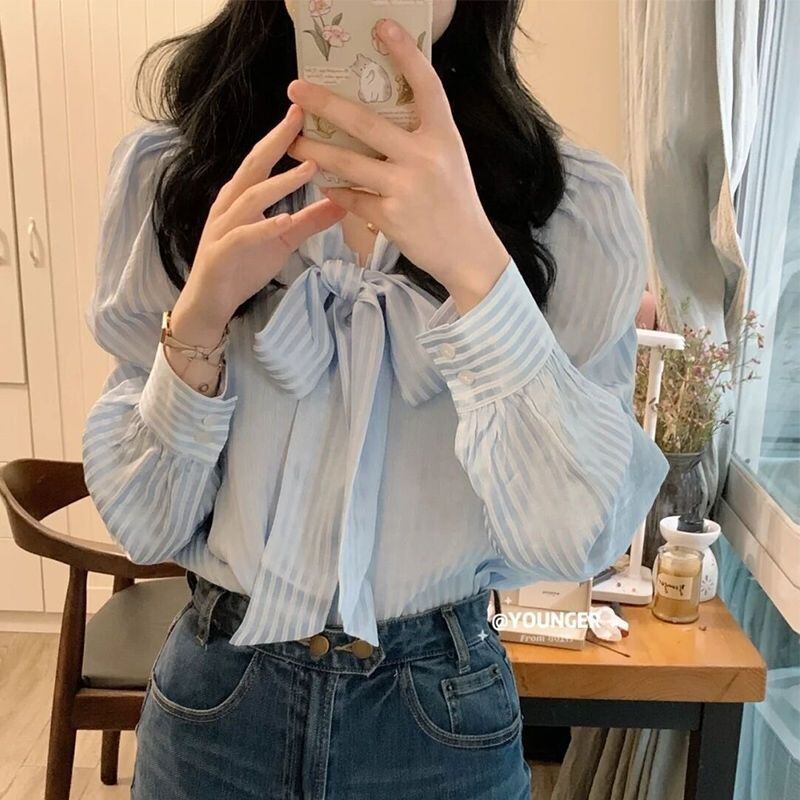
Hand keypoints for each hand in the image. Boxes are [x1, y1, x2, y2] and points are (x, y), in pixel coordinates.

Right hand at [176, 104, 345, 334]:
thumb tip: (343, 203)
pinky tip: (284, 219)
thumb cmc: (243, 265)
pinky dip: (264, 227)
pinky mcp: (222, 252)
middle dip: (276, 140)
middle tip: (300, 117)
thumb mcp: (283, 239)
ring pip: (251, 197)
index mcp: (243, 196)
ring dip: (280, 182)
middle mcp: (230, 204)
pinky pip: (244, 236)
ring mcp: (224, 227)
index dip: (281, 135)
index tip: (304, 111)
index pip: (263, 159)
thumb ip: (310, 221)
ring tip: (309, 168)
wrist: (211, 302)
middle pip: (253, 166)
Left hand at [285, 18, 509, 312]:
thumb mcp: (450, 160)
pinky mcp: (390, 218)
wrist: (469, 253)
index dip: (405, 53)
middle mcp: (425, 157)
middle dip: (325, 104)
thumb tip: (382, 115)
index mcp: (444, 137)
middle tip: (296, 90)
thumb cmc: (456, 202)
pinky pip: (352, 199)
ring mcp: (406, 188)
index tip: (382, 26)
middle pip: (366, 122)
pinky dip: (337, 192)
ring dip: (314, 151)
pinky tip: (323, 185)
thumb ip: (422, 137)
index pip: (426, 86)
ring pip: (347, 162)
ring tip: (292, 142)